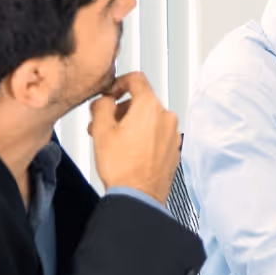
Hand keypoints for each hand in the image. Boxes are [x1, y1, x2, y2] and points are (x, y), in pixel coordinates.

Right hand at [88, 72, 180, 203]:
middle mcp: (166, 117)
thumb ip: (101, 105)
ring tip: (114, 140)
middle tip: (104, 123)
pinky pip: (157, 134)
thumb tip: (104, 99)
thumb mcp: (101, 130)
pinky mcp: (174, 149)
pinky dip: (143, 136)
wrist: (138, 195)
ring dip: (131, 124)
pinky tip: (129, 151)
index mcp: (150, 107)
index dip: (119, 83)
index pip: (136, 79)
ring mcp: (172, 134)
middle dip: (121, 109)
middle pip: (142, 101)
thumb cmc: (122, 167)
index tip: (110, 93)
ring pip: (149, 119)